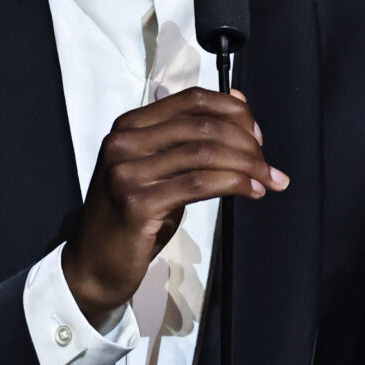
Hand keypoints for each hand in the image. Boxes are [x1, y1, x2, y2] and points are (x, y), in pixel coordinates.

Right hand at [62, 87, 286, 318]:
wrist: (95, 264)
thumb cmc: (134, 216)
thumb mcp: (162, 169)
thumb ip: (193, 140)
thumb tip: (239, 102)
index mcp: (129, 126)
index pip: (191, 100)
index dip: (233, 112)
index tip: (258, 135)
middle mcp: (124, 142)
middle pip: (202, 126)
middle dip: (246, 142)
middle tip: (267, 164)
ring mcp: (127, 172)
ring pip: (204, 154)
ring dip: (247, 165)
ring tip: (269, 180)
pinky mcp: (137, 203)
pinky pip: (199, 184)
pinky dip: (234, 184)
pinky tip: (252, 191)